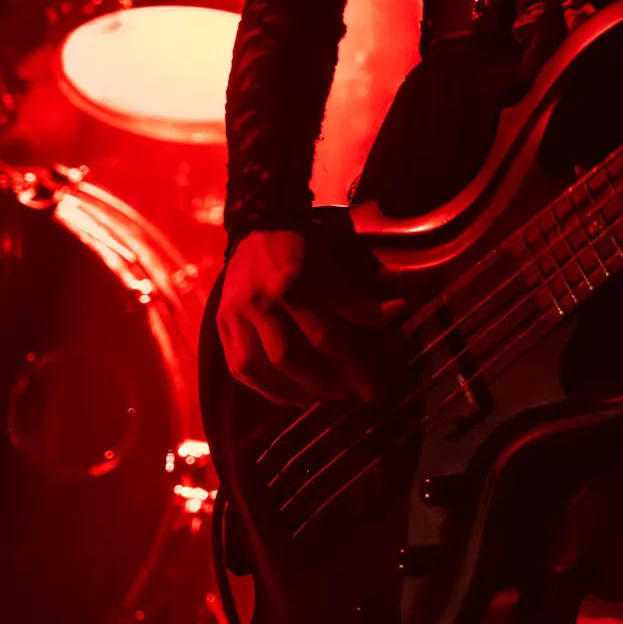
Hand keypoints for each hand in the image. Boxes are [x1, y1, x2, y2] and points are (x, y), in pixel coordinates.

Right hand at [212, 228, 401, 405]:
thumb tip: (400, 310)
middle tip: (347, 397)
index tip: (372, 390)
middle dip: (322, 383)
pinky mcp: (222, 322)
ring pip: (260, 366)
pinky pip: (238, 366)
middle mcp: (262, 300)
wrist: (258, 222)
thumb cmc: (302, 244)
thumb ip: (358, 298)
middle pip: (292, 356)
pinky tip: (285, 396)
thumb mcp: (333, 265)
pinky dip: (263, 387)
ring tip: (318, 401)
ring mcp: (237, 313)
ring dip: (291, 391)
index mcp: (293, 282)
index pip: (326, 335)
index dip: (351, 366)